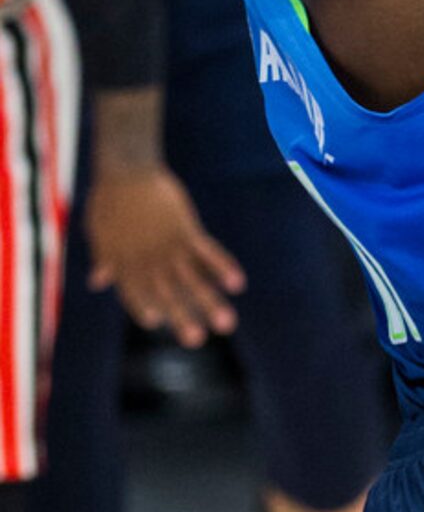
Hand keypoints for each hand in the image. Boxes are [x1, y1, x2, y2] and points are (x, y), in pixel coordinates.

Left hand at [85, 166, 245, 346]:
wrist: (126, 169)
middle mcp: (147, 261)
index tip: (157, 322)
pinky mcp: (186, 230)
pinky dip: (222, 267)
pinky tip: (238, 283)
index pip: (135, 293)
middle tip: (196, 341)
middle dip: (183, 317)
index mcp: (125, 263)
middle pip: (167, 294)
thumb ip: (105, 258)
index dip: (145, 307)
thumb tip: (97, 281)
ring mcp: (168, 247)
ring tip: (227, 324)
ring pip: (192, 281)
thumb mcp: (100, 232)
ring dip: (210, 302)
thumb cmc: (110, 199)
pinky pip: (207, 253)